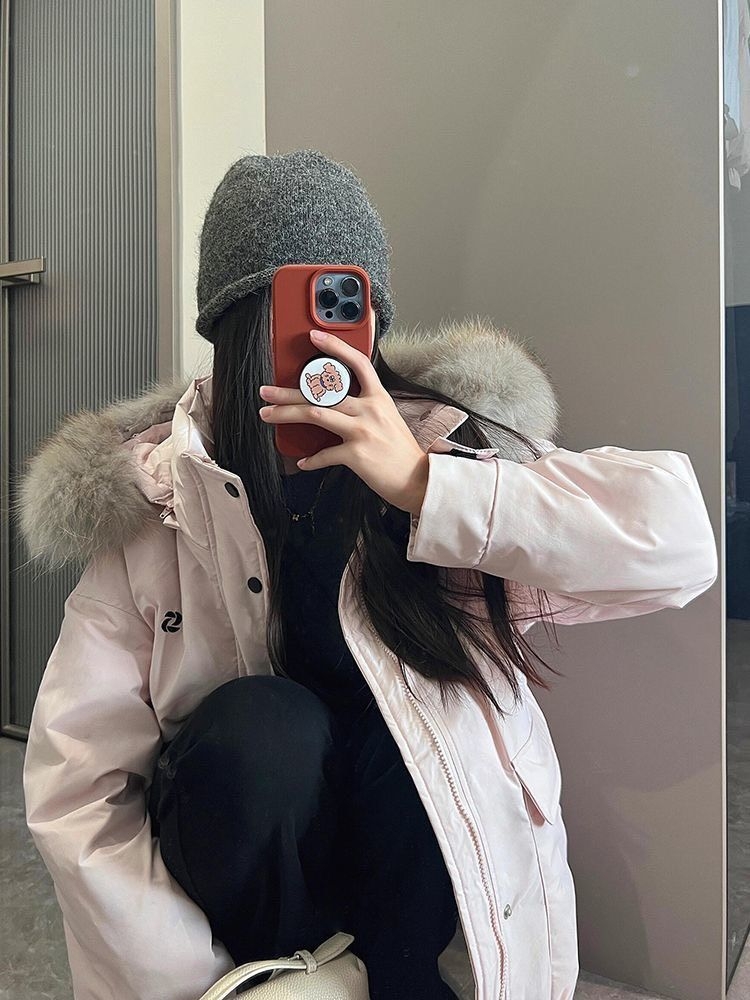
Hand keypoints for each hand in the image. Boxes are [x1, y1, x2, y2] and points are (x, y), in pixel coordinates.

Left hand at [258, 329, 428, 514]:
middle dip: (288, 391)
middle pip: (322, 393)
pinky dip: (311, 460)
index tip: (314, 337)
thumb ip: (365, 407)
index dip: (335, 347)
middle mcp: (370, 410)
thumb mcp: (388, 418)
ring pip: (315, 415)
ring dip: (286, 414)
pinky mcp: (357, 454)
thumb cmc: (400, 452)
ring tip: (268, 414)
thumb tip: (334, 403)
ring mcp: (362, 431)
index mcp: (378, 398)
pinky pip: (325, 454)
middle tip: (267, 390)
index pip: (357, 363)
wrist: (417, 480)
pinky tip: (302, 462)